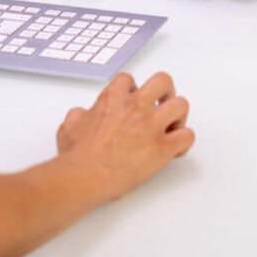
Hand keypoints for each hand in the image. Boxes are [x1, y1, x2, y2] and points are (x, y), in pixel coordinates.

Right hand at [55, 72, 193, 201]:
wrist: (86, 176)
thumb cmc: (77, 156)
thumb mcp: (69, 126)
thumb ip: (79, 115)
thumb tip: (82, 115)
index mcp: (113, 98)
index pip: (129, 80)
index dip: (133, 89)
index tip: (133, 100)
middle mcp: (136, 106)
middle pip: (164, 81)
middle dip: (166, 91)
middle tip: (162, 104)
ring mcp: (152, 125)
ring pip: (181, 105)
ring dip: (179, 116)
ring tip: (172, 127)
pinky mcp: (163, 148)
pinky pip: (187, 136)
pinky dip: (184, 142)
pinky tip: (175, 150)